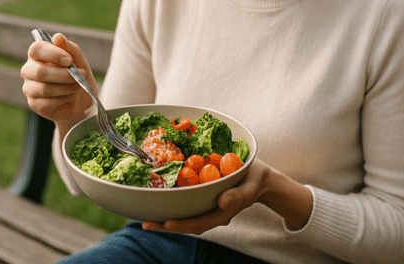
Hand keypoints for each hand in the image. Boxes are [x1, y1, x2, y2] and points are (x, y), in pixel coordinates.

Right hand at [20, 33, 94, 135]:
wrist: (83, 98)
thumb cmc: (77, 74)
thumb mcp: (78, 59)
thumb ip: (69, 48)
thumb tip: (57, 37)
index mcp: (38, 55)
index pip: (36, 49)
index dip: (52, 54)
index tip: (69, 60)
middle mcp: (29, 70)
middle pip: (39, 71)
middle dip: (64, 74)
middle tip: (81, 74)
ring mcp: (29, 88)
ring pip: (44, 89)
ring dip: (67, 87)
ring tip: (78, 85)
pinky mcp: (34, 104)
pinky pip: (47, 103)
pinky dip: (64, 99)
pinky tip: (69, 96)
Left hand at [142, 160, 272, 234]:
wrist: (258, 177)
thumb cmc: (255, 179)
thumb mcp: (250, 186)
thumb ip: (238, 195)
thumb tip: (222, 201)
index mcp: (222, 213)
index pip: (199, 223)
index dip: (182, 224)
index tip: (167, 223)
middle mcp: (211, 213)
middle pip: (186, 224)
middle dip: (165, 225)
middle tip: (145, 223)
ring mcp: (207, 208)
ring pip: (184, 216)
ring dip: (164, 217)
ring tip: (145, 216)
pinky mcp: (203, 199)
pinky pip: (186, 205)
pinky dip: (172, 204)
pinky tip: (157, 200)